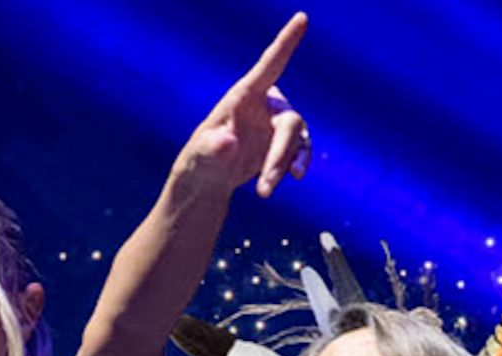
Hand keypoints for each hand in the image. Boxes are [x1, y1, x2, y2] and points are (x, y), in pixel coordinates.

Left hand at [176, 12, 310, 197]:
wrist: (209, 178)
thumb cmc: (199, 160)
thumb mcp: (201, 156)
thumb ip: (213, 149)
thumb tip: (228, 142)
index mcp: (243, 96)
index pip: (268, 66)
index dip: (286, 42)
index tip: (301, 18)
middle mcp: (264, 104)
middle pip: (288, 121)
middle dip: (279, 154)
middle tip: (266, 186)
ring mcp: (275, 123)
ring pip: (295, 138)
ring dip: (283, 164)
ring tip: (264, 192)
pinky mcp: (282, 141)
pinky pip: (300, 149)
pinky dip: (297, 163)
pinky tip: (294, 177)